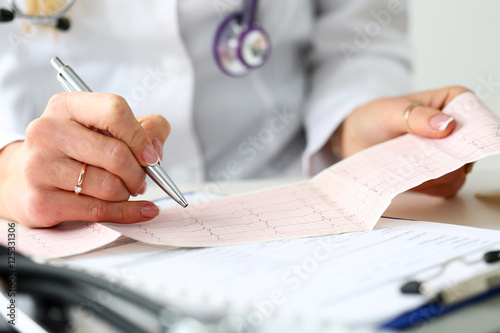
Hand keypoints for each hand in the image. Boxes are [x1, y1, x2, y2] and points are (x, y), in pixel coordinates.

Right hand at [0, 92, 169, 227]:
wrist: (26, 179)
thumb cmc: (78, 151)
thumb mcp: (108, 128)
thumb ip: (146, 128)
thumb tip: (155, 149)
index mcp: (66, 106)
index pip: (114, 111)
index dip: (140, 137)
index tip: (150, 156)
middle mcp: (47, 132)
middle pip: (116, 155)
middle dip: (138, 173)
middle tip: (140, 180)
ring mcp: (39, 167)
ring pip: (109, 186)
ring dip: (127, 193)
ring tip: (123, 190)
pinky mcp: (40, 202)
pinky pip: (98, 211)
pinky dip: (127, 213)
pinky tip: (140, 211)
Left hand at [337, 86, 472, 197]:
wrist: (354, 138)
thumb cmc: (374, 118)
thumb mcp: (390, 111)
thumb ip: (417, 117)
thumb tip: (447, 125)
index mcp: (453, 103)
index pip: (478, 117)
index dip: (470, 133)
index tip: (447, 142)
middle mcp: (457, 130)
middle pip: (470, 150)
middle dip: (447, 157)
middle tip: (419, 156)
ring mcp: (448, 155)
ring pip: (459, 172)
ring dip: (434, 174)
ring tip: (406, 164)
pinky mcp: (437, 176)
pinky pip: (444, 187)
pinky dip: (427, 186)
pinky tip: (407, 176)